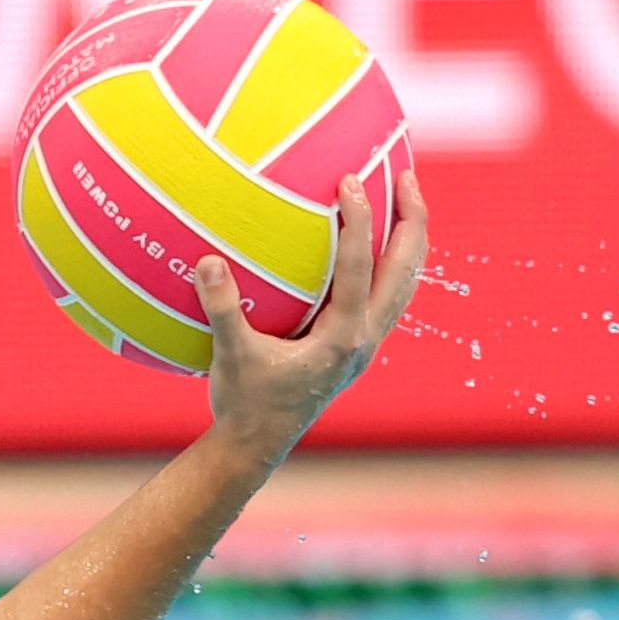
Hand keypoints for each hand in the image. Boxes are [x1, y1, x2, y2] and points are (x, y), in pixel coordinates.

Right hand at [192, 167, 428, 465]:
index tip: (349, 181)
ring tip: (405, 200)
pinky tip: (374, 246)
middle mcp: (366, 339)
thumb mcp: (230, 355)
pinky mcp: (358, 347)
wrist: (259, 445)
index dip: (359, 222)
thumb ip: (221, 308)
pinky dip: (389, 264)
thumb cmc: (244, 402)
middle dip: (411, 220)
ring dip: (409, 240)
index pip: (358, 268)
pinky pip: (386, 295)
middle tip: (403, 174)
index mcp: (342, 338)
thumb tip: (207, 261)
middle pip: (405, 270)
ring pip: (404, 283)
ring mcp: (367, 344)